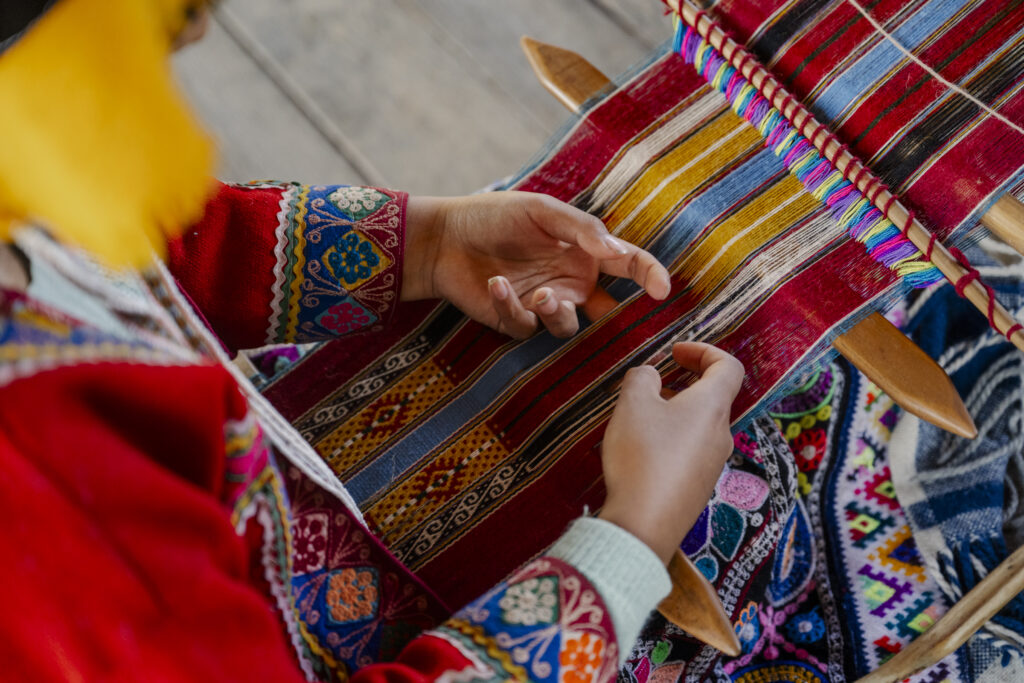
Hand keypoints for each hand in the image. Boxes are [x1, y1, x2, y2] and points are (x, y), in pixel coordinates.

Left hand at [402, 192, 670, 338]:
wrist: (444, 236)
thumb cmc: (494, 216)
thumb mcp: (541, 211)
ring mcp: (544, 303)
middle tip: (592, 301)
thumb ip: (581, 229)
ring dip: (557, 313)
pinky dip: (513, 306)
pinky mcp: (516, 319)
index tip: (661, 290)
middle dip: (607, 312)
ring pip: (568, 325)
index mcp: (585, 252)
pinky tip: (496, 284)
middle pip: (606, 308)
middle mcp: (571, 281)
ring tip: (540, 295)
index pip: (628, 265)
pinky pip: (527, 325)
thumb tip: (617, 249)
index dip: (649, 276)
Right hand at [598, 342, 743, 563]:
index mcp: (712, 408)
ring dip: (674, 413)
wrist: (644, 524)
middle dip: (683, 384)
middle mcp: (721, 435)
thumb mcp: (632, 404)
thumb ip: (642, 378)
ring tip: (639, 419)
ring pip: (699, 426)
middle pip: (712, 397)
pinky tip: (642, 452)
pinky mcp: (698, 487)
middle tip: (652, 385)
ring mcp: (713, 464)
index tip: (675, 353)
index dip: (704, 351)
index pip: (728, 366)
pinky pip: (690, 452)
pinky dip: (671, 439)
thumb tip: (651, 376)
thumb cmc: (642, 457)